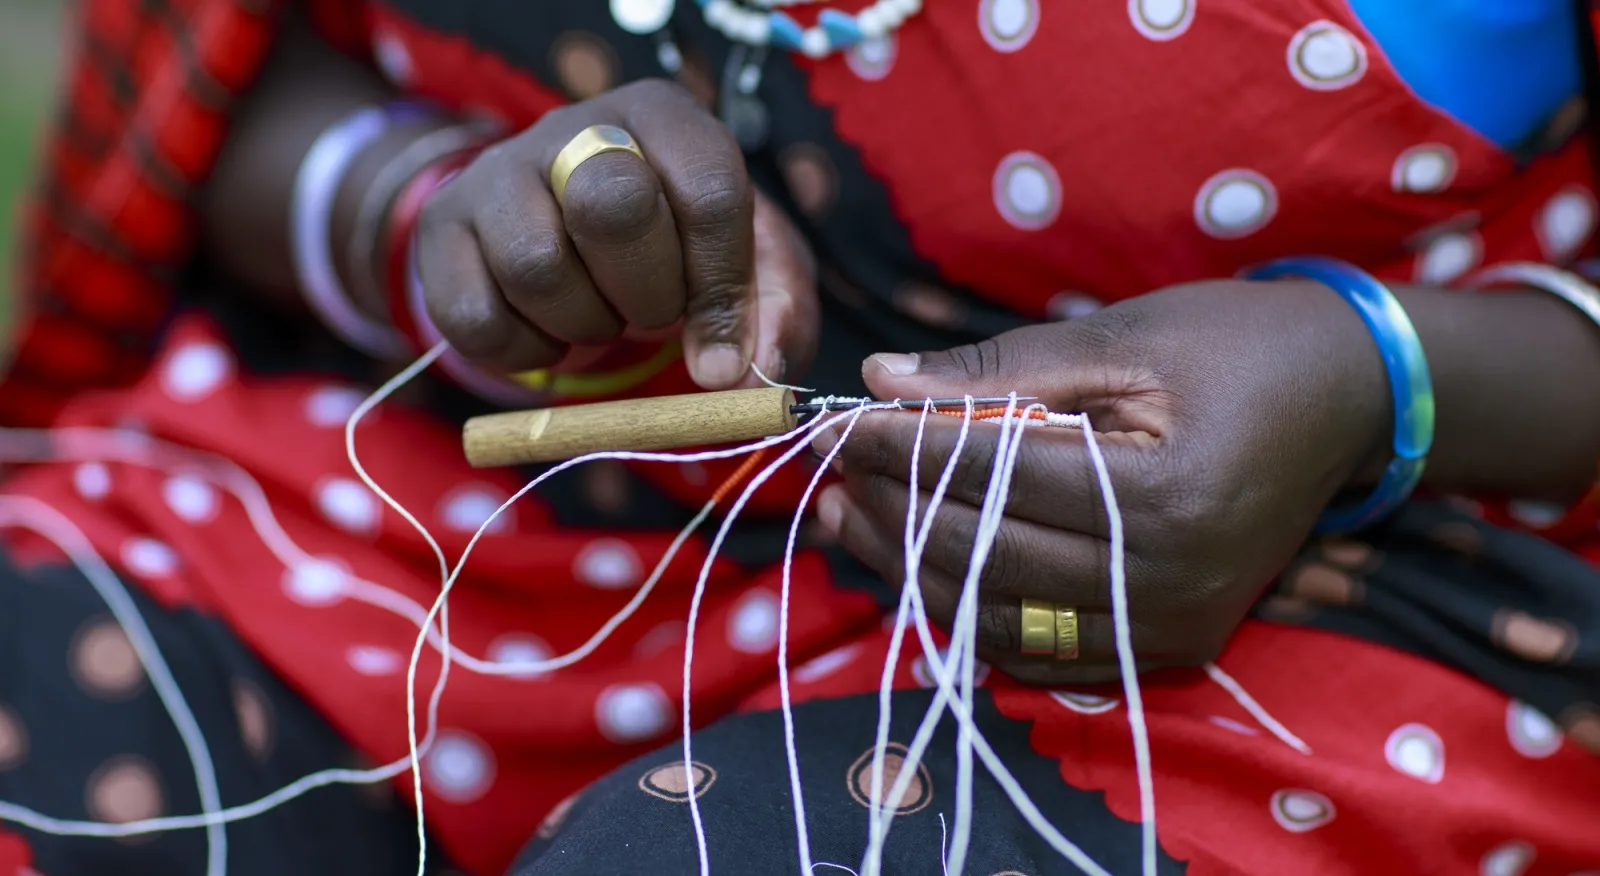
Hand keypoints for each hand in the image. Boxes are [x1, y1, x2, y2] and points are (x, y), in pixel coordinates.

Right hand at [415, 79, 817, 388]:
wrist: (567, 234)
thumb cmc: (678, 251)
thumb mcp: (750, 270)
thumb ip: (777, 314)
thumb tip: (752, 373)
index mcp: (665, 118)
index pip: (707, 189)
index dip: (722, 287)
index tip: (725, 353)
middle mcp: (576, 126)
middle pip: (613, 206)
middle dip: (647, 295)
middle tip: (653, 317)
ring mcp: (498, 171)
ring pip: (536, 266)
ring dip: (585, 326)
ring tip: (602, 318)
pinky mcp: (444, 227)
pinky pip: (474, 315)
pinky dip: (523, 353)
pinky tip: (549, 334)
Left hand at [814, 279, 1392, 683]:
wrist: (1345, 402)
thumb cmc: (1235, 348)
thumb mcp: (1121, 339)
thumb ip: (999, 372)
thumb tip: (881, 381)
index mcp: (1165, 495)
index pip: (993, 478)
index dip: (902, 448)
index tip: (837, 420)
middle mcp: (1168, 581)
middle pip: (985, 555)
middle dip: (893, 510)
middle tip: (831, 470)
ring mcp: (1170, 626)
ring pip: (998, 614)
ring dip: (913, 567)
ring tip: (851, 515)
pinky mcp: (1168, 647)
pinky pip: (1039, 650)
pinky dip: (970, 610)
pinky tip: (920, 565)